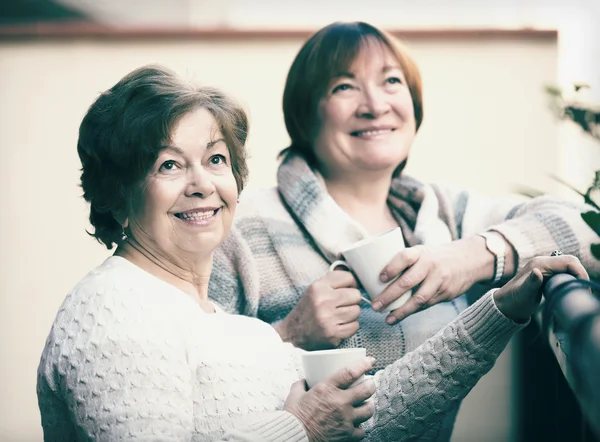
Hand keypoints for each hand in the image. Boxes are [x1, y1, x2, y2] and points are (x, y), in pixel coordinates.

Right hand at [275, 271, 361, 349]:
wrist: (293, 333)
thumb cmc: (307, 309)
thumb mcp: (315, 289)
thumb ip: (333, 281)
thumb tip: (355, 278)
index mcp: (318, 287)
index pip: (348, 278)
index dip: (351, 284)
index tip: (347, 289)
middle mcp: (323, 301)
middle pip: (356, 295)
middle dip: (352, 300)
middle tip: (343, 304)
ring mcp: (328, 319)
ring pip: (356, 311)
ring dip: (351, 314)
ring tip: (339, 315)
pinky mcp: (333, 333)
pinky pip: (355, 326)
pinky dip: (350, 326)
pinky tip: (339, 325)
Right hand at [284, 357, 376, 441]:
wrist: (294, 438)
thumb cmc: (293, 416)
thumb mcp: (295, 394)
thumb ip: (302, 384)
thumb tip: (305, 380)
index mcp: (327, 389)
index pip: (351, 372)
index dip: (364, 364)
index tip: (370, 361)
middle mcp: (339, 403)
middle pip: (366, 390)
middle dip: (371, 385)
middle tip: (370, 383)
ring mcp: (345, 420)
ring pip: (368, 410)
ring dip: (368, 406)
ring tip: (366, 404)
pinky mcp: (347, 435)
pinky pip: (361, 430)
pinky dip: (360, 427)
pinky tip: (356, 424)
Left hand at [373, 237, 493, 323]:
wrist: (469, 260)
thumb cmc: (435, 257)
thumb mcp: (422, 252)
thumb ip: (404, 263)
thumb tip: (374, 278)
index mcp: (420, 252)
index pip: (404, 257)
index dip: (392, 267)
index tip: (380, 278)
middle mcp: (430, 265)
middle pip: (408, 281)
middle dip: (389, 296)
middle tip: (375, 306)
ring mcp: (439, 280)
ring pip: (418, 298)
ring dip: (401, 311)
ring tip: (387, 318)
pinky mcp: (446, 293)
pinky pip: (426, 304)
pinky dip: (412, 312)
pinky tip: (399, 317)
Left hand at [494, 255, 588, 321]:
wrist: (505, 306)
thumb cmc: (513, 301)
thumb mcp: (523, 294)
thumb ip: (531, 283)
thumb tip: (537, 273)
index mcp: (539, 264)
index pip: (569, 262)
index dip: (580, 272)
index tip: (583, 287)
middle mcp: (543, 263)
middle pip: (571, 263)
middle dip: (580, 275)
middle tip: (583, 292)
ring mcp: (544, 268)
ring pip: (568, 268)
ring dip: (576, 278)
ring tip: (579, 292)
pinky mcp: (546, 275)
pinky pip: (564, 273)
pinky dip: (570, 280)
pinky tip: (570, 291)